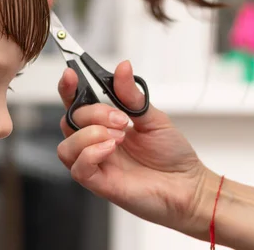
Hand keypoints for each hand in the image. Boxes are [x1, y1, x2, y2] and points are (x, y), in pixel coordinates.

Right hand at [57, 60, 211, 233]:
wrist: (188, 186)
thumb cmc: (172, 155)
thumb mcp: (153, 117)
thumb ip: (132, 95)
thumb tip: (123, 68)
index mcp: (105, 125)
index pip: (75, 105)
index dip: (68, 89)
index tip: (71, 75)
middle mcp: (96, 144)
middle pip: (69, 121)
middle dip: (93, 113)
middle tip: (121, 118)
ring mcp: (97, 164)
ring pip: (66, 146)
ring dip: (90, 135)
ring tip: (118, 138)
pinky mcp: (99, 184)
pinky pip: (78, 167)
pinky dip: (91, 153)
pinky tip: (111, 149)